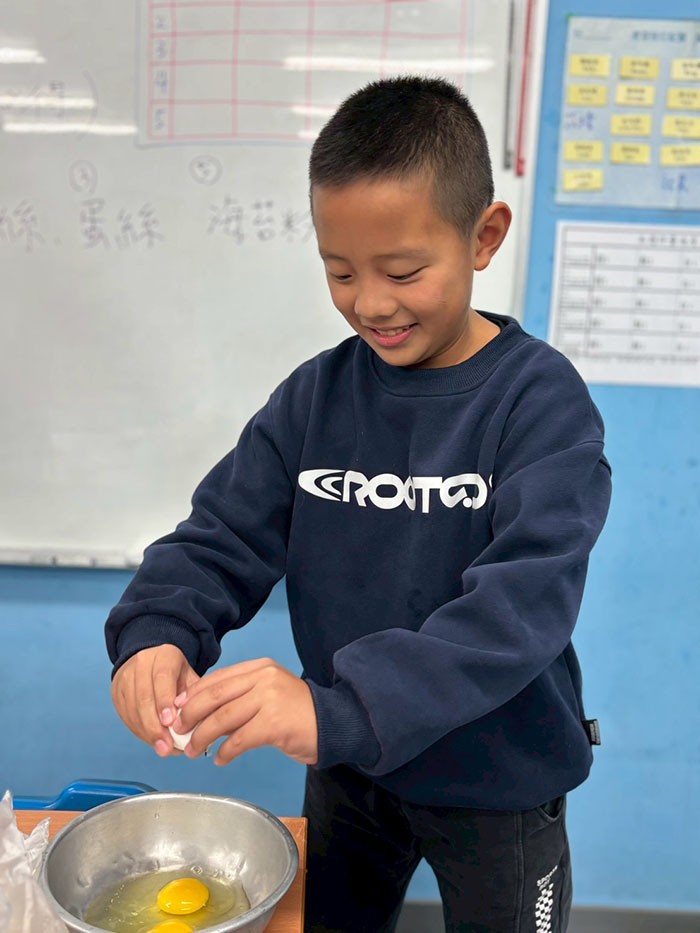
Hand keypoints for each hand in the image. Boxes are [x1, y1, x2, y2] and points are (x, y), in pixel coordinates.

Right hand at [111, 645, 200, 756]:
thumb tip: (197, 725)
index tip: (170, 722)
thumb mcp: (189, 676)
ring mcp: (125, 677)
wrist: (153, 660)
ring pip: (132, 708)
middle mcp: (141, 663)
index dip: (165, 700)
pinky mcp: (117, 691)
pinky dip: (139, 731)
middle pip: (144, 696)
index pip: (162, 677)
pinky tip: (152, 741)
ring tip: (162, 749)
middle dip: (155, 725)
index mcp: (165, 655)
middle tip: (167, 746)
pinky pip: (125, 715)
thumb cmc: (177, 674)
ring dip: (147, 732)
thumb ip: (193, 696)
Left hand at [173, 657, 317, 766]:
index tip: (177, 709)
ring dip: (203, 736)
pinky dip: (225, 752)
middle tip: (179, 730)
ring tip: (193, 750)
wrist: (332, 723)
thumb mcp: (269, 694)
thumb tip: (201, 714)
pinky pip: (239, 739)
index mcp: (260, 667)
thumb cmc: (297, 712)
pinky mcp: (274, 723)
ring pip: (223, 717)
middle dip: (191, 714)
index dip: (194, 694)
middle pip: (215, 695)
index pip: (218, 678)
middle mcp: (264, 678)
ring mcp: (270, 699)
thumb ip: (240, 698)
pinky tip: (219, 759)